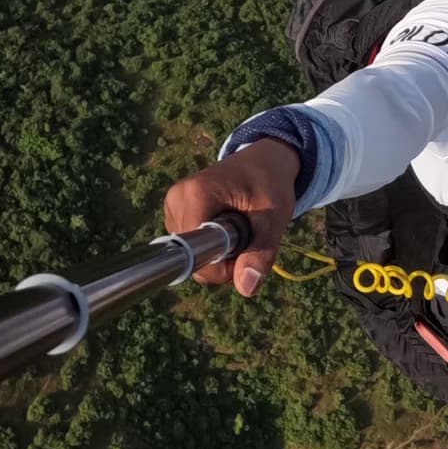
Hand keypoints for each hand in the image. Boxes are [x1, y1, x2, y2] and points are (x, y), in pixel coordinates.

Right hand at [162, 139, 300, 296]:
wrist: (263, 159)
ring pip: (191, 254)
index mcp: (195, 195)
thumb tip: (247, 289)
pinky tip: (226, 226)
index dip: (221, 265)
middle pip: (192, 257)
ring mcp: (172, 205)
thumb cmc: (270, 183)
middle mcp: (175, 199)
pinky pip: (191, 244)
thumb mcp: (274, 216)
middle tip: (248, 236)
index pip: (196, 253)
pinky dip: (211, 245)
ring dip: (219, 254)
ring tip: (239, 227)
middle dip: (223, 261)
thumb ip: (261, 251)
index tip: (246, 250)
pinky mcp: (175, 211)